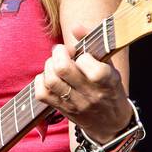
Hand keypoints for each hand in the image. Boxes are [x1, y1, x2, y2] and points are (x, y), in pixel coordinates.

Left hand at [33, 22, 132, 144]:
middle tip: (62, 52)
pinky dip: (40, 80)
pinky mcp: (61, 110)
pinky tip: (49, 77)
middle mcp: (89, 94)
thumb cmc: (110, 90)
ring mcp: (74, 103)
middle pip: (63, 69)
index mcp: (106, 82)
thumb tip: (76, 27)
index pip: (89, 65)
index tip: (84, 56)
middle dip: (59, 53)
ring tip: (56, 63)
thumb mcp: (110, 67)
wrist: (110, 125)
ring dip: (49, 65)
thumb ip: (94, 44)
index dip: (82, 56)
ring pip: (51, 80)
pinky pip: (41, 94)